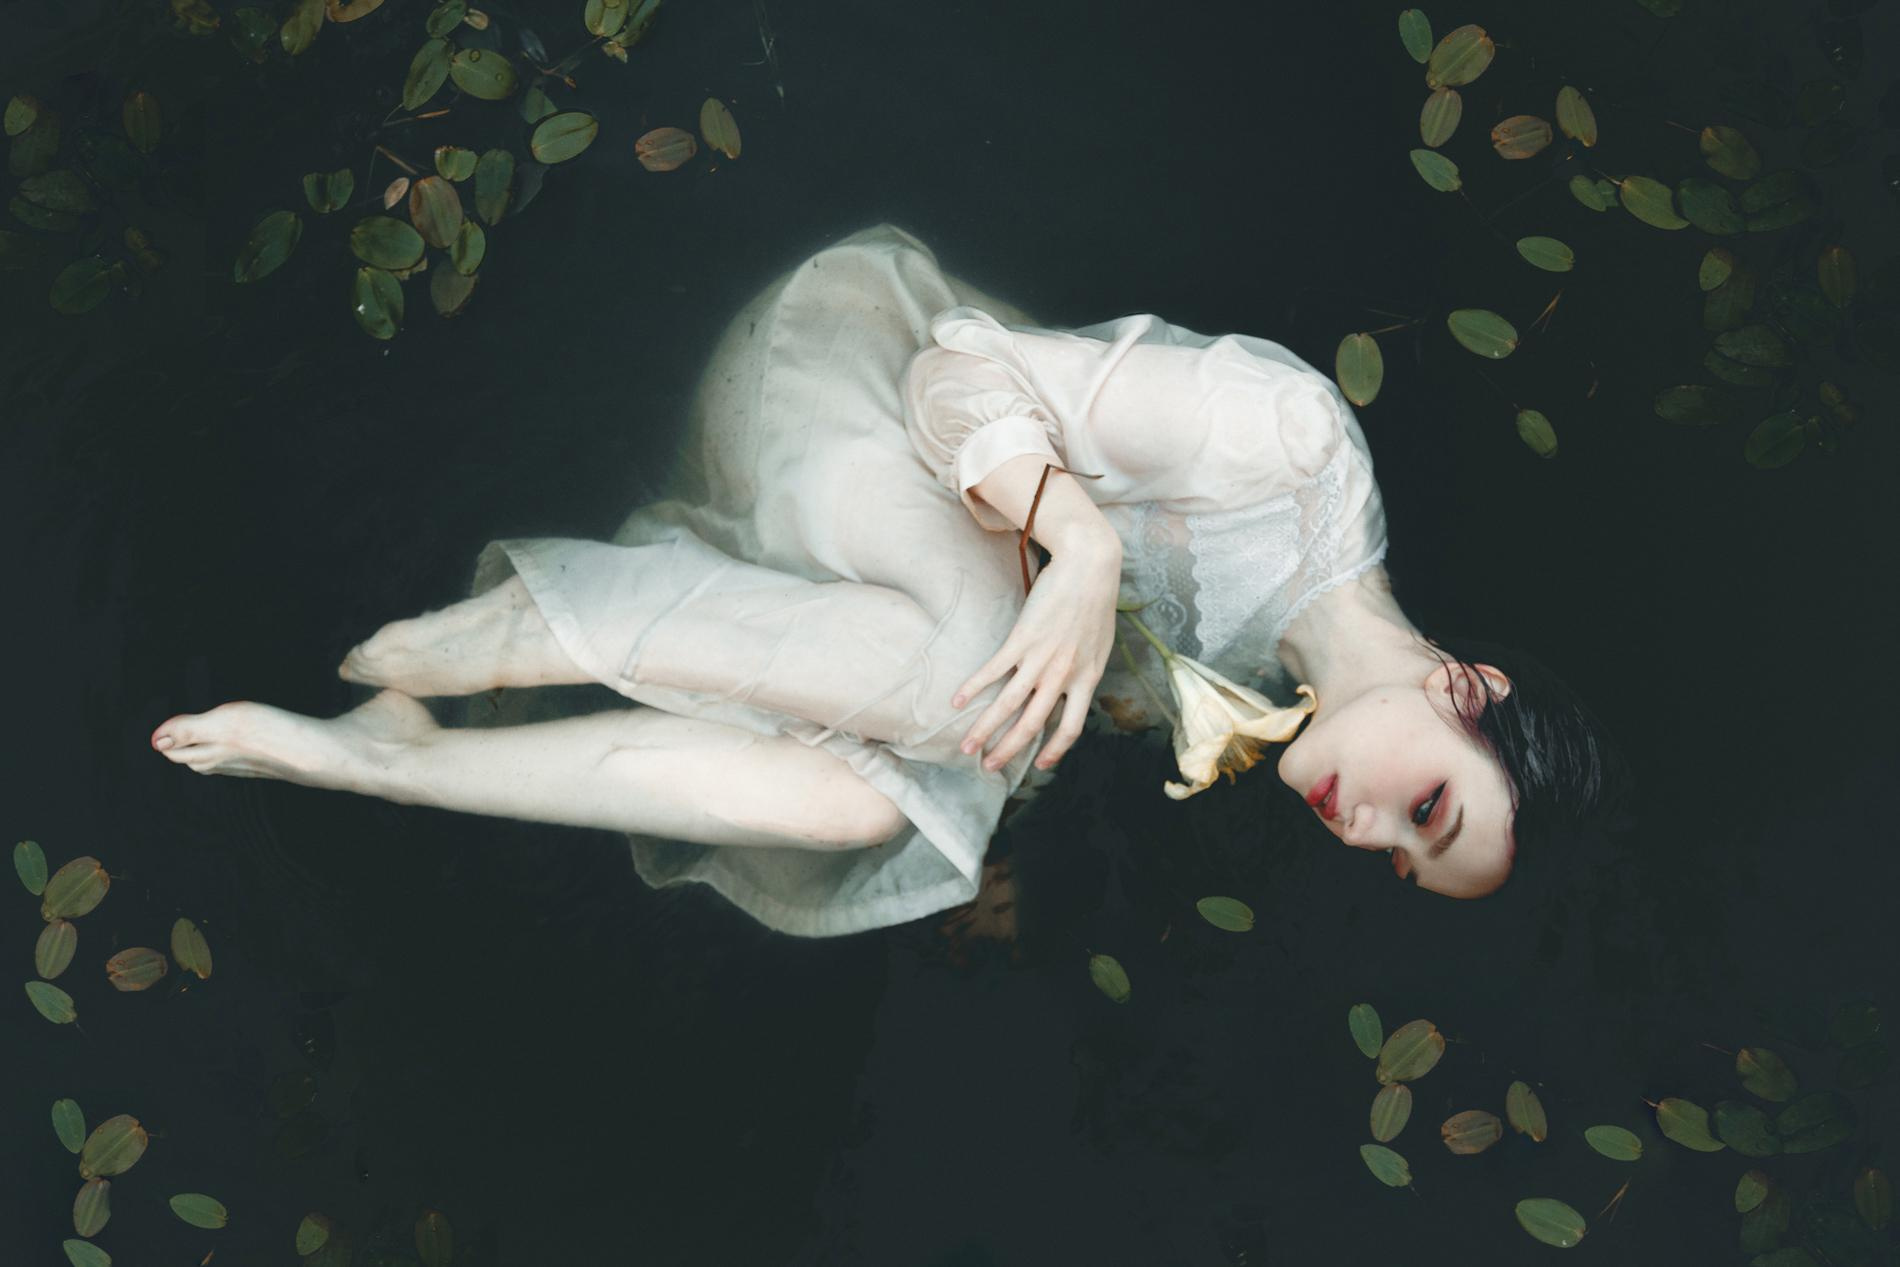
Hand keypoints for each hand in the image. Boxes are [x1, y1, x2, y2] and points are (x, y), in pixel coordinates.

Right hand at [952, 538, 1121, 772]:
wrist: (1089, 566)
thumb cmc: (1096, 601)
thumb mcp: (1100, 644)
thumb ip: (1085, 668)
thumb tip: (1073, 685)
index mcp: (1087, 679)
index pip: (1071, 728)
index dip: (1055, 750)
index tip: (1041, 765)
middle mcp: (1064, 675)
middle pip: (1033, 724)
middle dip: (1009, 750)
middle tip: (989, 767)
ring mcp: (1042, 658)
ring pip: (1009, 705)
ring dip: (985, 729)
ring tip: (967, 747)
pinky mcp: (1022, 638)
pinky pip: (994, 670)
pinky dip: (974, 686)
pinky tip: (957, 699)